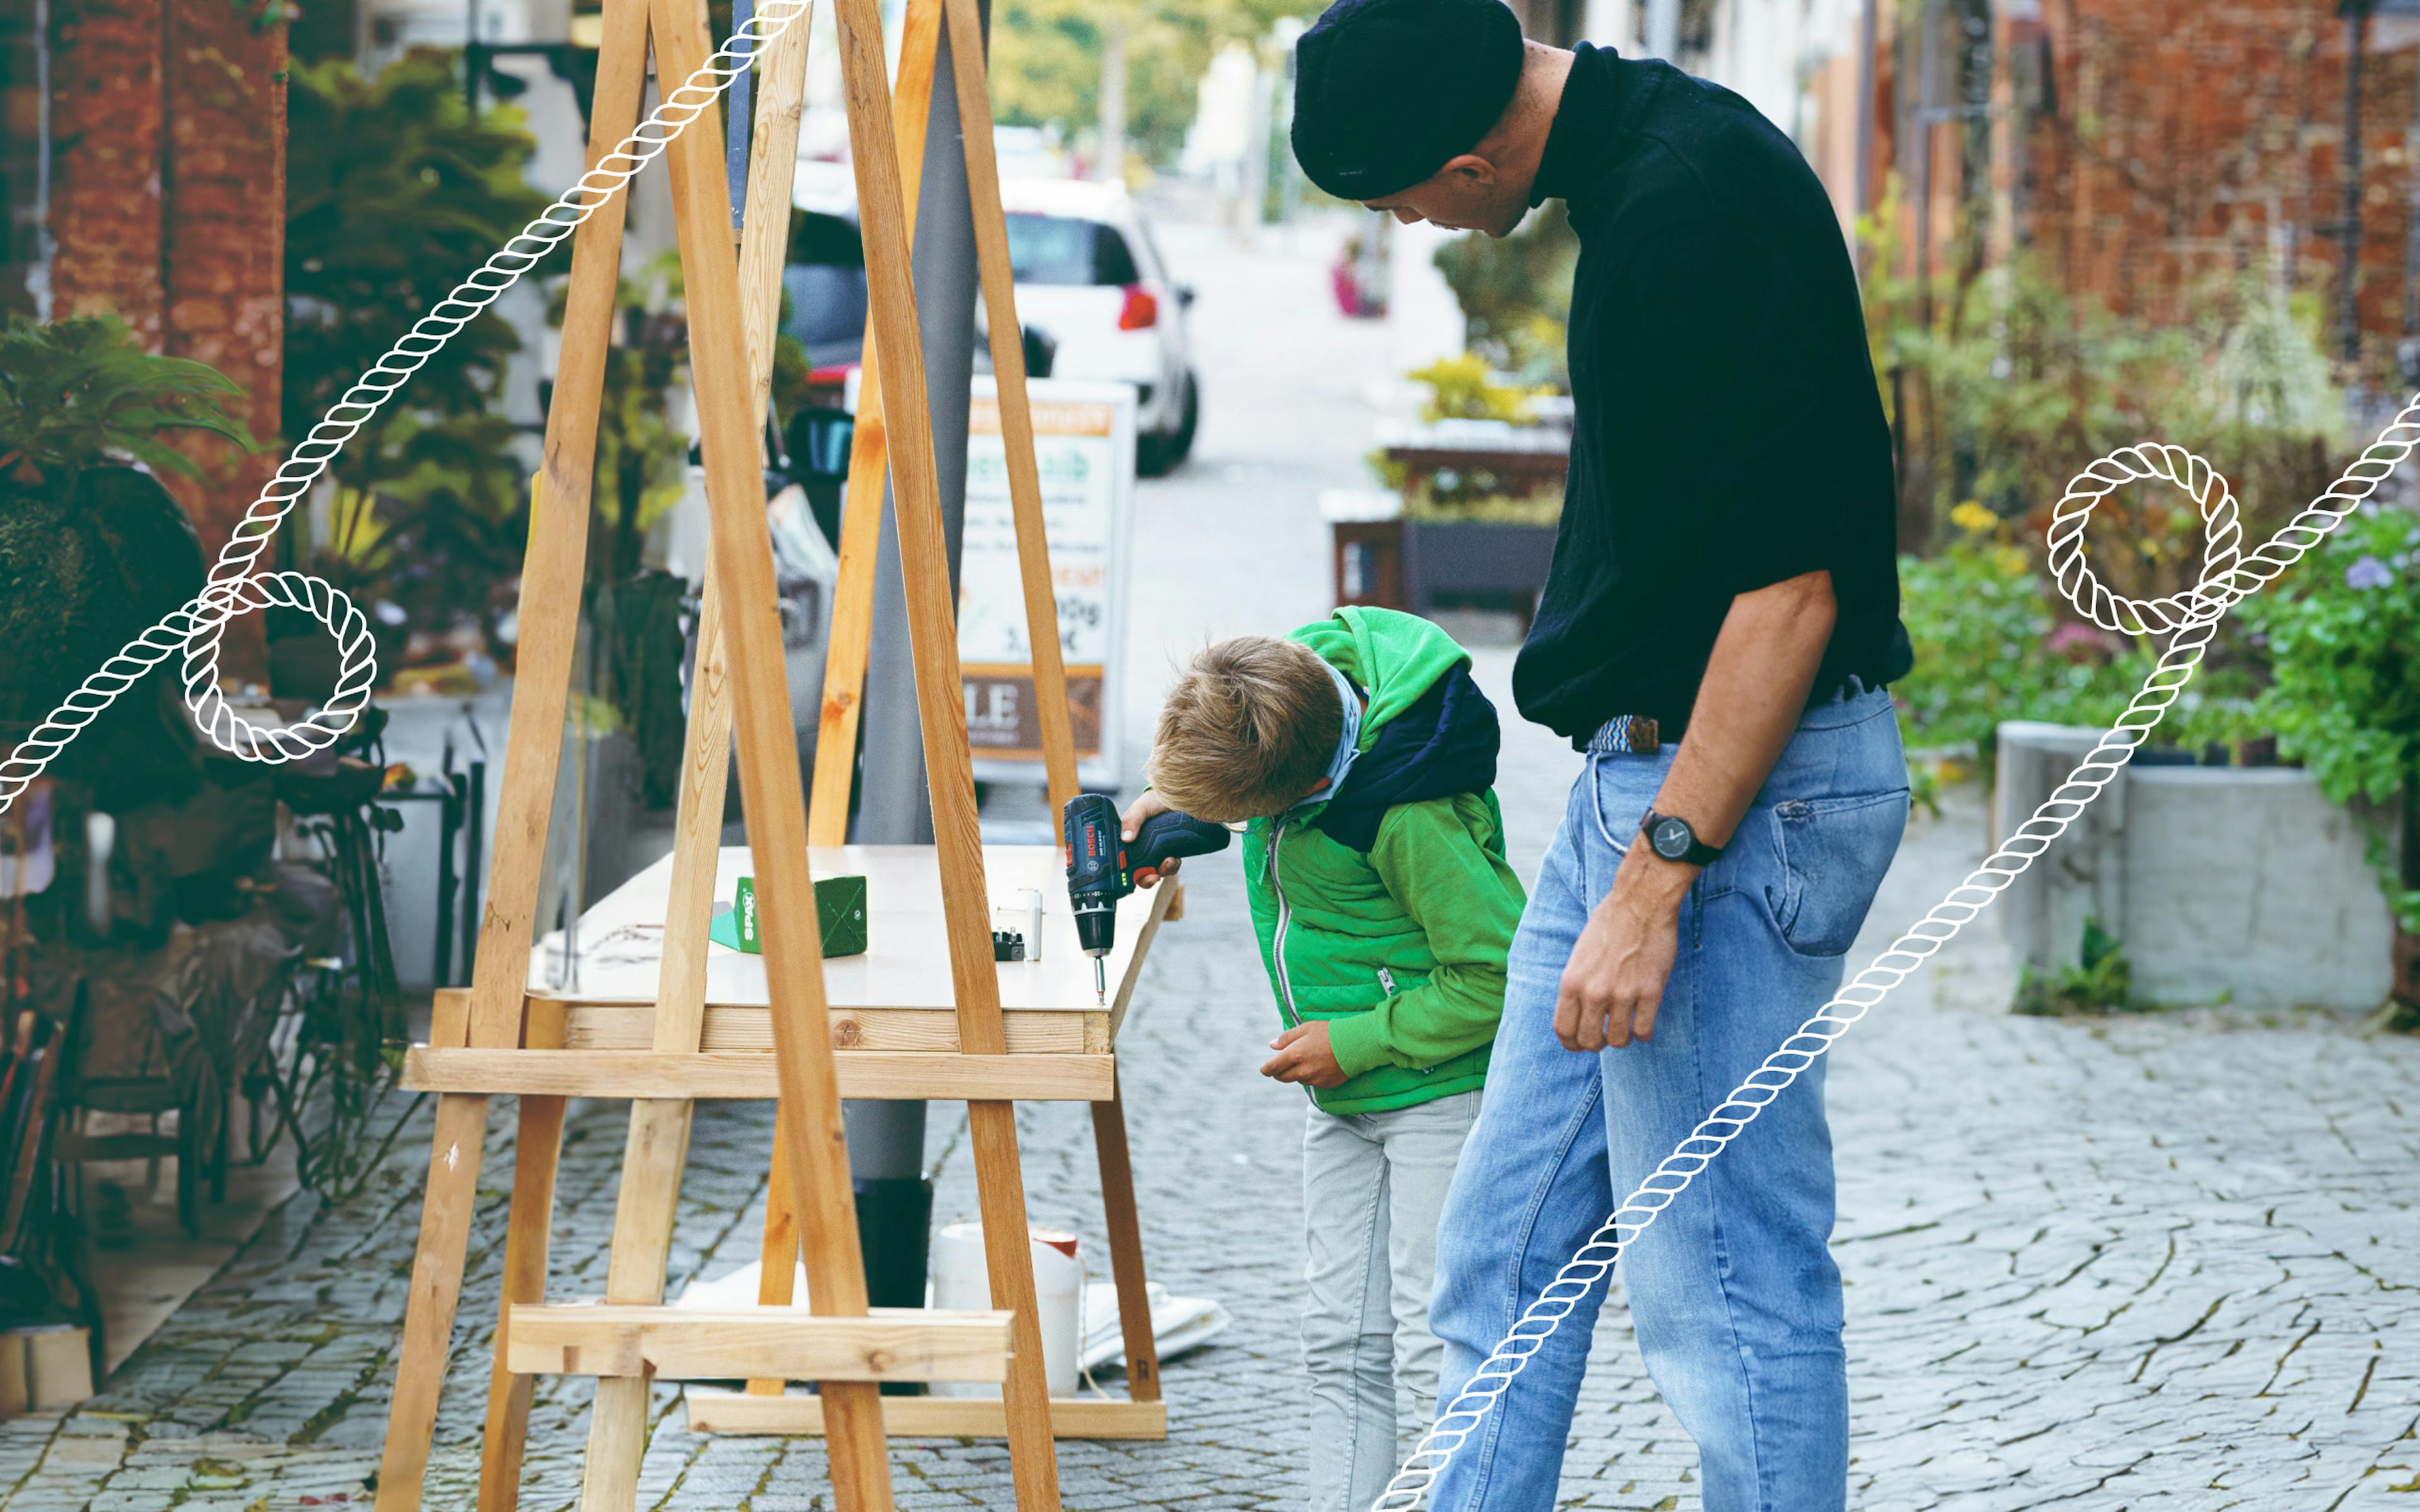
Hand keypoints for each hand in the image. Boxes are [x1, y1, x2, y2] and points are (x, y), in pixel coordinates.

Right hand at [1121, 790, 1180, 885]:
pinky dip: (1173, 865)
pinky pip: (1171, 866)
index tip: (1133, 876)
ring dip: (1163, 871)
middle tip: (1153, 877)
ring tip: (1169, 860)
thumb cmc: (1153, 802)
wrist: (1177, 798)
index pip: (1123, 863)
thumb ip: (1132, 820)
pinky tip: (1175, 857)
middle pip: (1139, 874)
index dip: (1126, 874)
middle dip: (1146, 879)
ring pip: (1157, 872)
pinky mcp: (1171, 852)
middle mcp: (1141, 850)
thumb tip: (1126, 838)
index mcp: (1128, 842)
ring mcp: (1157, 853)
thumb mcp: (1141, 808)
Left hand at [1260, 1021, 1347, 1087]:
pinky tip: (1318, 1065)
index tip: (1264, 1069)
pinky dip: (1310, 1076)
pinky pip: (1311, 1082)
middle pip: (1282, 1077)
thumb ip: (1286, 1038)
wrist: (1355, 1044)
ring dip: (1296, 1073)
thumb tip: (1272, 1046)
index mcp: (1295, 1054)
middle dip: (1278, 1072)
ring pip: (1297, 1080)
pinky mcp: (1325, 1084)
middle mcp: (1302, 1070)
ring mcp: (1314, 1079)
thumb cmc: (1329, 1032)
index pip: (1272, 1068)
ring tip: (1305, 1060)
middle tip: (1281, 1065)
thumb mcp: (1306, 1028)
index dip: (1266, 1069)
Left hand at [1555, 847, 1689, 1051]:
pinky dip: (1643, 1033)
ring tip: (1625, 1028)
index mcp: (1571, 982)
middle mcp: (1594, 992)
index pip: (1564, 1030)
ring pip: (1619, 1040)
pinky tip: (1643, 1021)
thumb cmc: (1608, 924)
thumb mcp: (1579, 955)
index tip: (1579, 1044)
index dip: (1571, 1043)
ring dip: (1621, 1039)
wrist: (1640, 902)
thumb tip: (1578, 1014)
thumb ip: (1577, 986)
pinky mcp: (1651, 992)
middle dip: (1596, 1044)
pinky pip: (1644, 1031)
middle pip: (1589, 1041)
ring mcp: (1623, 993)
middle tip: (1604, 1037)